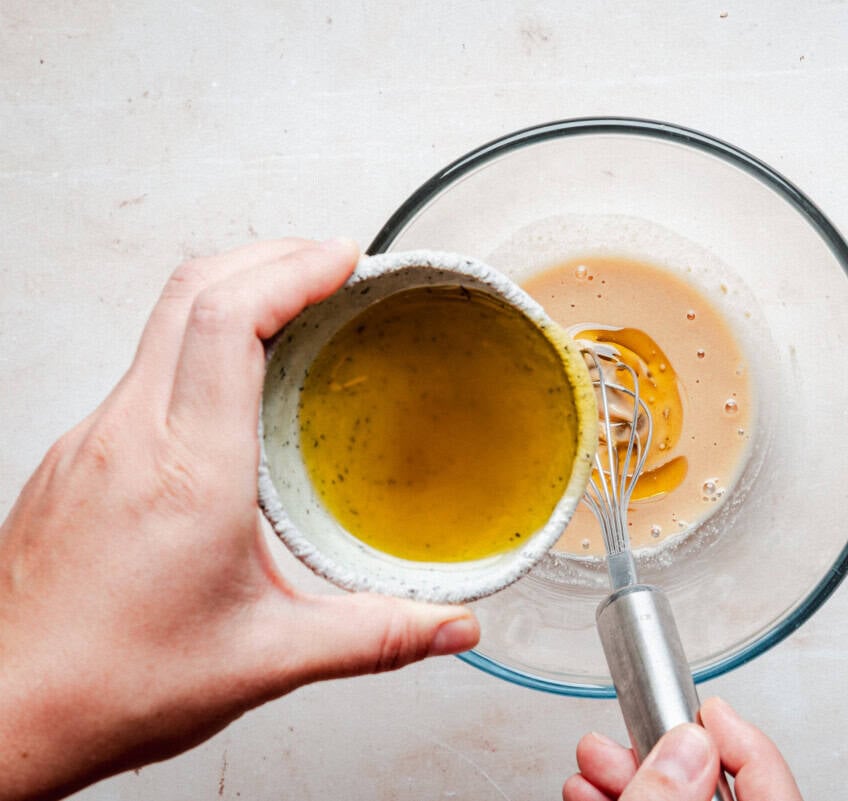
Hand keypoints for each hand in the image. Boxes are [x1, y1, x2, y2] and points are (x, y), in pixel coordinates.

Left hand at [0, 239, 480, 800]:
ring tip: (298, 307)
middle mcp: (130, 435)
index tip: (345, 258)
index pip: (229, 320)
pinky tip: (236, 384)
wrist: (4, 716)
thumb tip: (454, 626)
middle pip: (191, 291)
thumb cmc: (110, 684)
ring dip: (233, 292)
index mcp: (188, 470)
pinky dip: (201, 341)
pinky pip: (145, 366)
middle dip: (269, 256)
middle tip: (332, 263)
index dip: (292, 270)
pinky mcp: (78, 457)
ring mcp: (92, 440)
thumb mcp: (266, 659)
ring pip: (161, 322)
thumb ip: (375, 636)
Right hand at [563, 697, 802, 800]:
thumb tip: (686, 745)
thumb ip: (666, 798)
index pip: (770, 780)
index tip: (708, 708)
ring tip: (595, 759)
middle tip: (636, 727)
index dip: (739, 735)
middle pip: (716, 787)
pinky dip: (627, 800)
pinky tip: (591, 790)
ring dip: (633, 772)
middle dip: (665, 749)